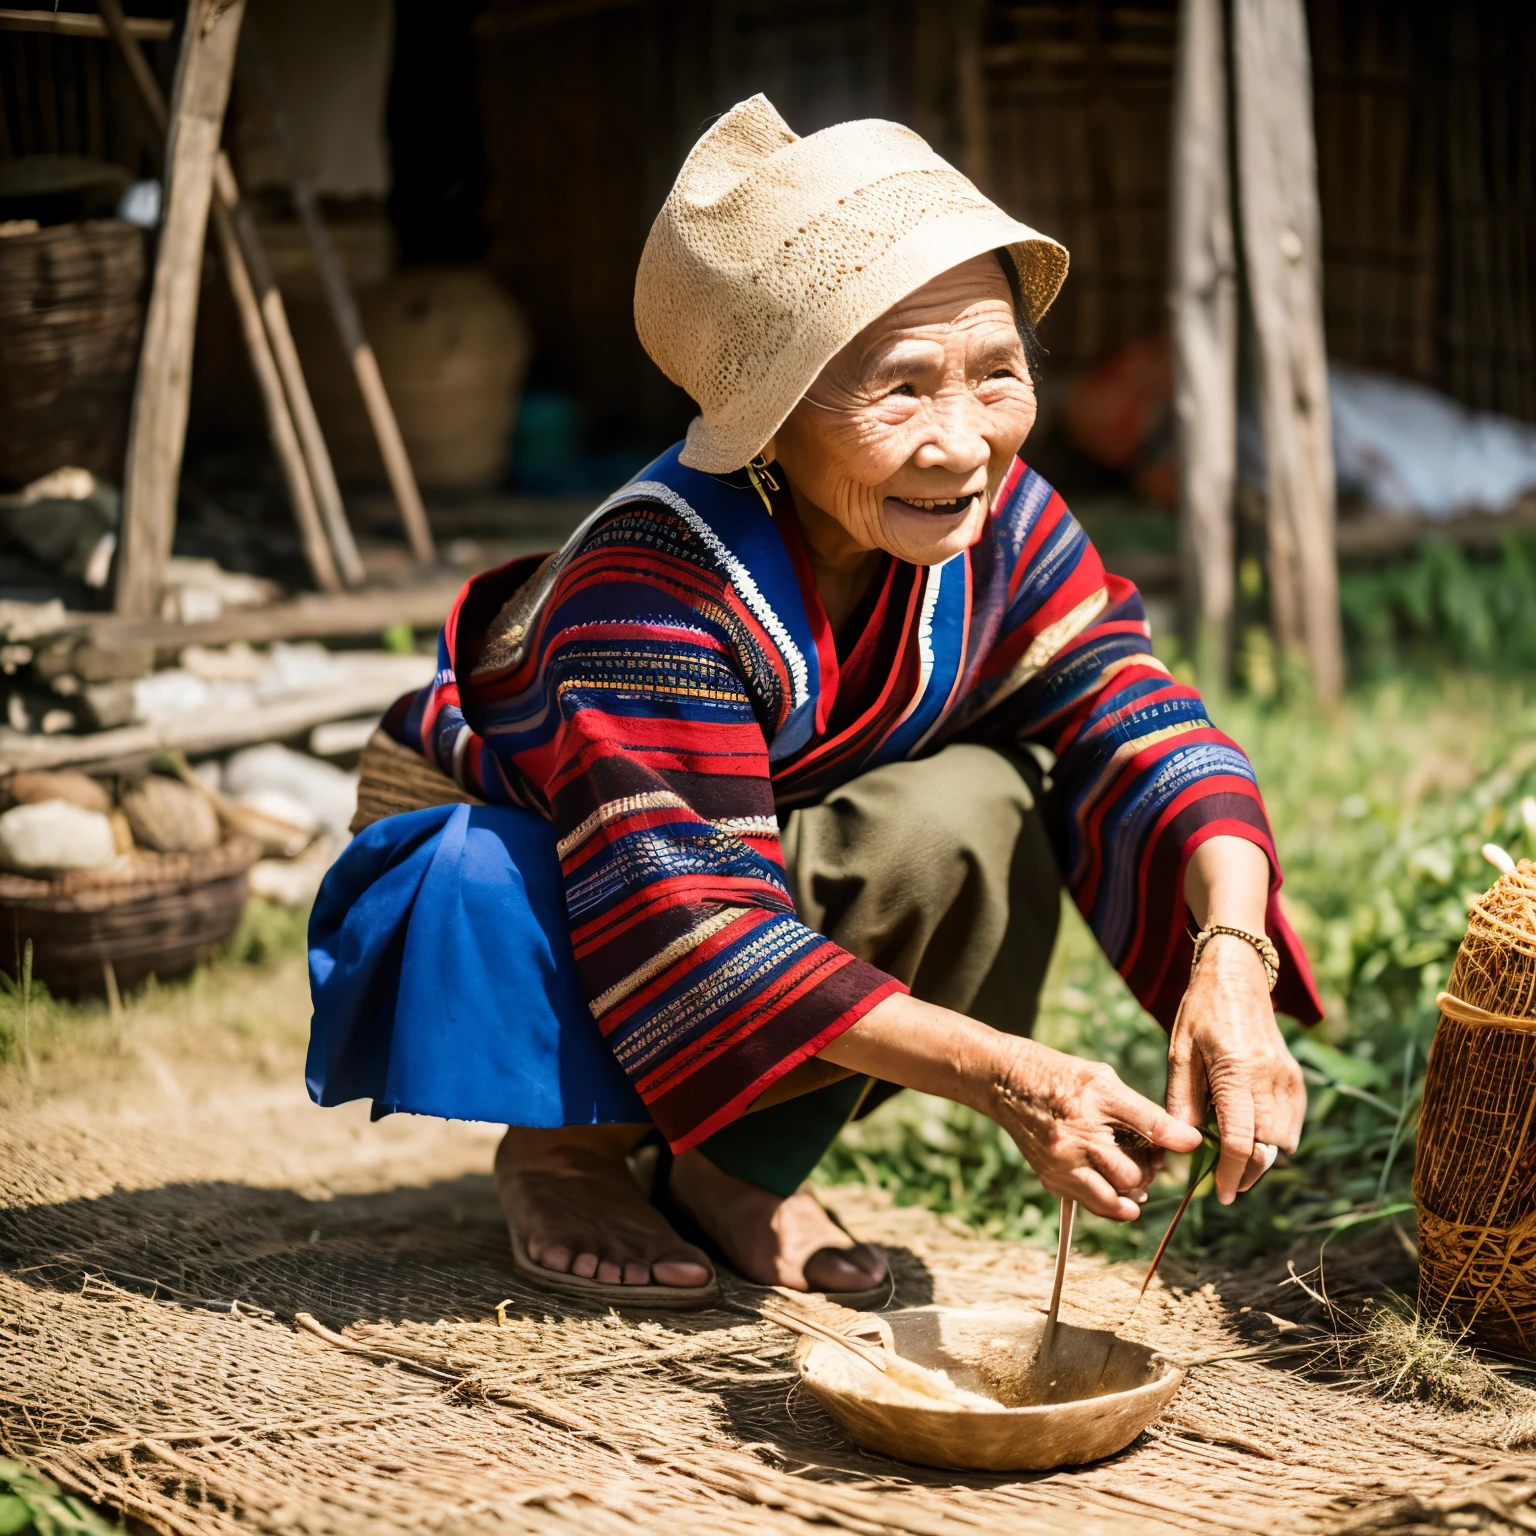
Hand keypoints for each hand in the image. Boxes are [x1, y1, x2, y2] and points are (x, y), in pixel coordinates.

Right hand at [990, 1039, 1204, 1221]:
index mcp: (1093, 1110)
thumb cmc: (1059, 1076)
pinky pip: (1088, 1202)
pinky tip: (1109, 1180)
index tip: (1184, 1145)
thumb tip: (1189, 1140)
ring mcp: (1060, 1165)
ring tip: (1132, 1176)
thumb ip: (1146, 1114)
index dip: (1171, 1144)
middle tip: (1148, 1158)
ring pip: (1111, 1201)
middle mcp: (1074, 1142)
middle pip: (1131, 1178)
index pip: (1149, 1133)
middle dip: (1147, 1173)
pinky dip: (1106, 1198)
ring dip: (1129, 1194)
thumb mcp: (1104, 1081)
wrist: (1005, 1081)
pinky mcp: (1049, 1178)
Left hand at [1166, 935, 1305, 1203]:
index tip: (1218, 1195)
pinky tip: (1249, 1133)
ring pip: (1283, 1141)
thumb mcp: (1179, 1053)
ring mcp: (1288, 1079)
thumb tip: (1181, 1147)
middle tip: (1221, 1184)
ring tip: (1230, 1158)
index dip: (1228, 1173)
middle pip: (1266, 1148)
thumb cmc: (1200, 1012)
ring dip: (1260, 1158)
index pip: (1238, 1139)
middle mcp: (1270, 1079)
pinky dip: (1274, 1139)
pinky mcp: (1296, 1079)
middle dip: (1245, 1172)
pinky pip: (1291, 1125)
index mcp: (1237, 1071)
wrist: (1236, 977)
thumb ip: (1180, 1102)